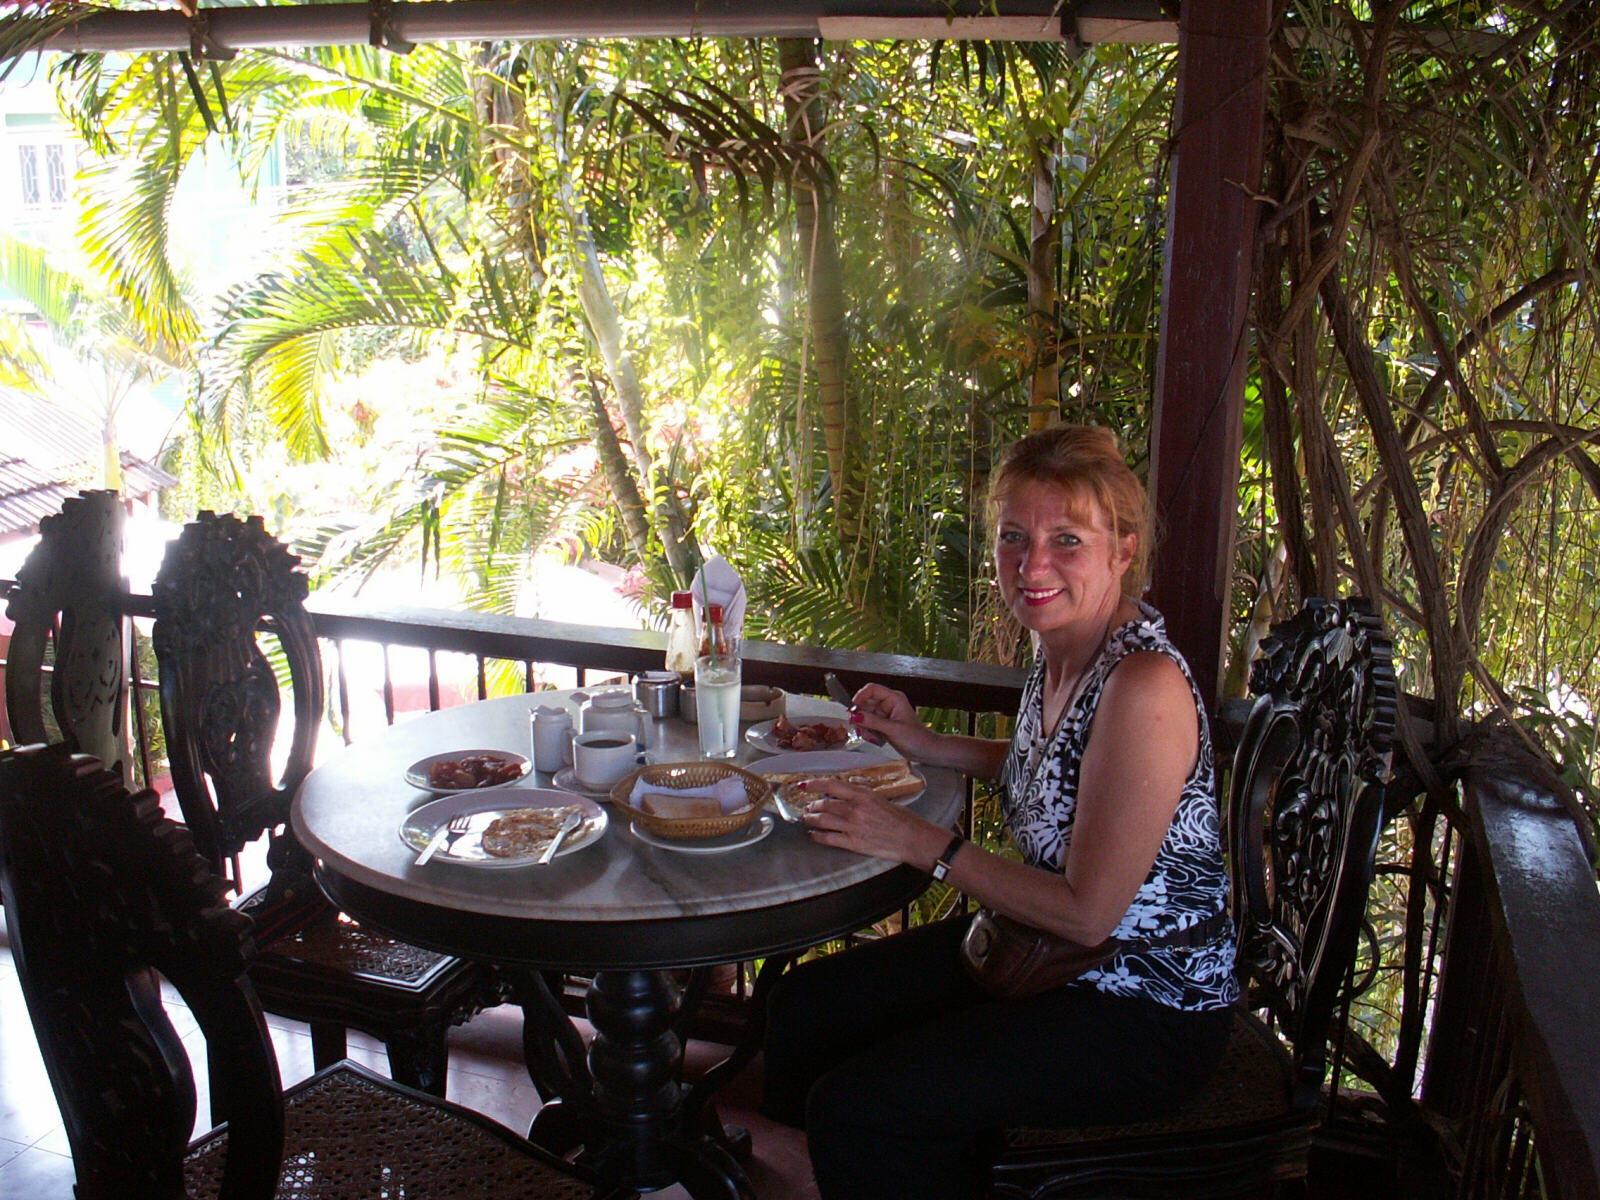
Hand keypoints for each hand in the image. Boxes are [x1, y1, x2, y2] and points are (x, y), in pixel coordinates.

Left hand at [798, 775, 941, 863]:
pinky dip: (816, 836)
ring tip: (807, 818)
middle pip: (824, 804)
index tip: (804, 785)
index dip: (814, 784)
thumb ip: (862, 797)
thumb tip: (845, 796)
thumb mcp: (881, 799)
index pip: (831, 785)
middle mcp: (854, 809)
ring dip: (811, 818)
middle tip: (808, 806)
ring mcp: (852, 827)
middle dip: (812, 805)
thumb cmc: (902, 818)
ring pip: (822, 820)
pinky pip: (828, 839)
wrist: (912, 838)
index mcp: (863, 795)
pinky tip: (812, 834)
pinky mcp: (853, 843)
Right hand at [848, 683, 934, 758]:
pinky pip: (868, 724)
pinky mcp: (883, 724)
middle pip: (865, 702)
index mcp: (894, 698)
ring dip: (863, 725)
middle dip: (860, 715)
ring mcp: (885, 714)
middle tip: (858, 727)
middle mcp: (888, 704)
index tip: (853, 709)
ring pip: (865, 714)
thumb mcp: (893, 729)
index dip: (860, 697)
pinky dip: (867, 731)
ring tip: (870, 735)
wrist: (926, 751)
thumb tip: (855, 716)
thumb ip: (873, 722)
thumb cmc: (916, 738)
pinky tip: (873, 738)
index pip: (871, 689)